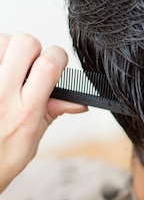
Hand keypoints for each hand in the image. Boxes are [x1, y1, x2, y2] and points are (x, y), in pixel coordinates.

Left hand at [0, 33, 86, 192]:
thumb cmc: (0, 159)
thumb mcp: (33, 140)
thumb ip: (52, 112)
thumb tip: (78, 101)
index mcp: (26, 111)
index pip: (49, 65)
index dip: (57, 58)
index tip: (55, 64)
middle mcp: (2, 94)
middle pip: (25, 43)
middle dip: (33, 50)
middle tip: (29, 67)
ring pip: (2, 40)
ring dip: (9, 50)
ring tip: (8, 70)